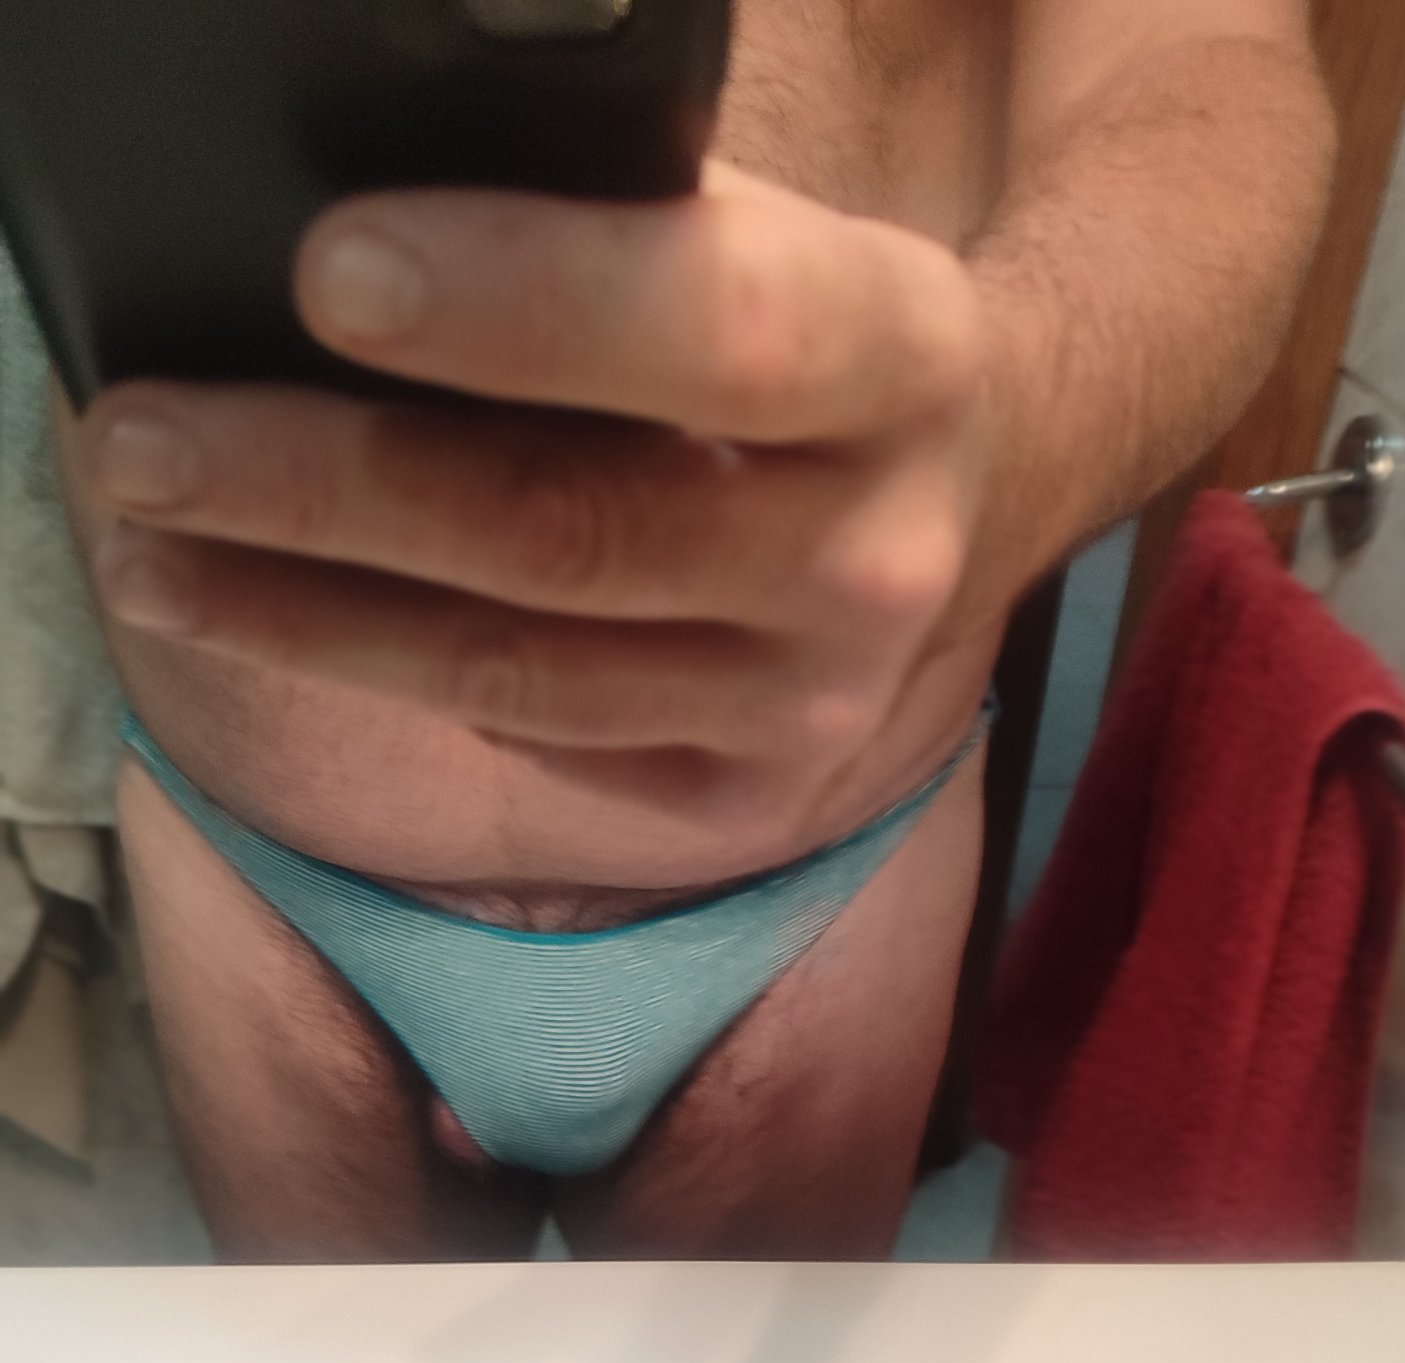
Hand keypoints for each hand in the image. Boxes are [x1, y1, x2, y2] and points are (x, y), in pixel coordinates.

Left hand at [84, 167, 992, 843]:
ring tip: (151, 549)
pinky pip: (530, 735)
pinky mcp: (742, 801)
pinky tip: (273, 615)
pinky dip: (385, 671)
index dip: (520, 302)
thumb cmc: (812, 339)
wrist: (973, 501)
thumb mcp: (773, 242)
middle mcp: (876, 560)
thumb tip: (365, 256)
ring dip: (305, 613)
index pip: (716, 330)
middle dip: (326, 484)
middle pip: (568, 532)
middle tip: (145, 444)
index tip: (327, 271)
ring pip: (519, 668)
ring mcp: (812, 709)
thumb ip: (626, 234)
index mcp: (904, 364)